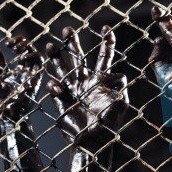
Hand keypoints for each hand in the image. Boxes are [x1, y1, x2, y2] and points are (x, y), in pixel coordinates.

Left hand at [0, 37, 43, 121]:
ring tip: (15, 44)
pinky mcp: (35, 79)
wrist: (7, 121)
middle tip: (6, 41)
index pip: (0, 57)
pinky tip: (22, 51)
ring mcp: (26, 77)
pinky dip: (33, 53)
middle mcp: (16, 76)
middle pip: (18, 54)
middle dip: (14, 43)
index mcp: (3, 78)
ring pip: (31, 55)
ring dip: (25, 45)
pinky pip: (39, 63)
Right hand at [46, 26, 128, 148]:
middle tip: (68, 29)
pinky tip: (56, 87)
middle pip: (78, 57)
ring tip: (50, 45)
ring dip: (56, 58)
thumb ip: (120, 87)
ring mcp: (72, 91)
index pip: (104, 57)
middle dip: (72, 43)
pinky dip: (55, 87)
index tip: (106, 28)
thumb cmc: (109, 124)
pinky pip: (56, 90)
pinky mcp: (61, 101)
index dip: (106, 43)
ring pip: (62, 69)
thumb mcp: (120, 104)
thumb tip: (119, 73)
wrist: (93, 142)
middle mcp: (85, 82)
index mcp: (101, 80)